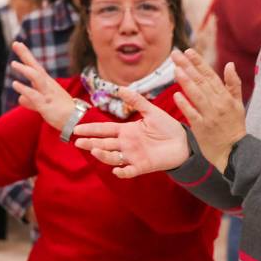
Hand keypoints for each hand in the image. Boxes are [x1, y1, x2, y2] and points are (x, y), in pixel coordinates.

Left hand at [9, 41, 75, 129]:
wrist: (76, 121)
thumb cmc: (61, 111)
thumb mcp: (43, 105)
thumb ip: (30, 101)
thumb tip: (20, 99)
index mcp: (46, 83)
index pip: (35, 66)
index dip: (26, 55)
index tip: (17, 44)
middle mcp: (47, 85)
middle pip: (36, 67)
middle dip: (26, 55)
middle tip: (16, 44)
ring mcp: (47, 93)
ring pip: (36, 78)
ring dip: (25, 70)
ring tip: (14, 64)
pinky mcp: (46, 104)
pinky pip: (34, 95)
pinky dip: (25, 89)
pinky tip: (15, 84)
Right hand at [73, 87, 188, 177]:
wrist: (184, 142)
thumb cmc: (168, 127)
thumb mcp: (151, 111)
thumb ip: (136, 100)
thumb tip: (120, 88)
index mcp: (126, 131)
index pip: (104, 130)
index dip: (91, 129)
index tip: (76, 129)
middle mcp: (126, 144)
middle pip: (104, 144)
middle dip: (90, 143)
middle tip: (77, 142)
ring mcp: (133, 156)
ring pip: (113, 157)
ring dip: (103, 155)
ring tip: (94, 150)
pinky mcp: (142, 166)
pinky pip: (129, 171)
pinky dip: (123, 172)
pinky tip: (117, 170)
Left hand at [171, 50, 245, 171]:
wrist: (234, 152)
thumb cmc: (234, 126)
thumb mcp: (238, 104)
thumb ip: (233, 84)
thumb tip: (229, 64)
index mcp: (225, 97)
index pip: (210, 75)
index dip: (199, 63)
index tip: (188, 51)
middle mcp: (218, 104)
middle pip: (201, 82)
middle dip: (187, 66)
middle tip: (175, 54)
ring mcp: (209, 116)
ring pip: (197, 95)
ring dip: (186, 82)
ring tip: (176, 69)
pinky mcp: (202, 128)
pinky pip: (192, 114)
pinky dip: (185, 104)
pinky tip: (176, 95)